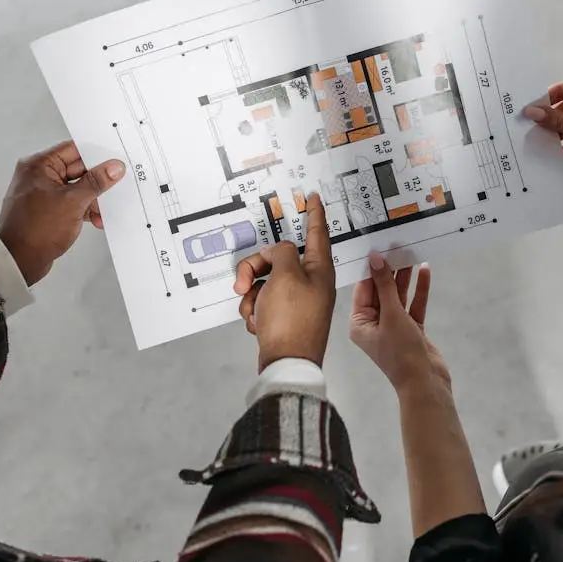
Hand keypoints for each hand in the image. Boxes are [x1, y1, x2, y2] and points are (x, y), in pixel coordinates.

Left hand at [0, 141, 124, 286]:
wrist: (18, 261)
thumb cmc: (37, 229)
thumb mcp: (73, 202)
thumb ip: (96, 182)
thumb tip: (114, 167)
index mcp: (39, 165)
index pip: (73, 149)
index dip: (96, 154)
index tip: (116, 160)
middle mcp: (39, 175)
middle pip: (77, 169)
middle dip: (97, 182)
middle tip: (116, 188)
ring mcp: (43, 193)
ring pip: (77, 188)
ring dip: (93, 199)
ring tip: (103, 213)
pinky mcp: (47, 209)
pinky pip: (71, 202)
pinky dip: (84, 209)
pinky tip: (96, 220)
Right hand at [234, 192, 335, 370]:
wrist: (285, 363)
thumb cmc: (291, 319)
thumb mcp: (286, 275)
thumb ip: (282, 253)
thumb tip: (278, 253)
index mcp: (319, 270)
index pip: (317, 233)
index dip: (314, 213)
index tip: (314, 197)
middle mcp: (311, 283)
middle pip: (279, 258)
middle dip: (256, 268)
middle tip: (243, 283)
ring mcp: (297, 301)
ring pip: (265, 281)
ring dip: (252, 294)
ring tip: (254, 312)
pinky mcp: (284, 317)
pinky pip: (263, 302)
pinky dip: (255, 310)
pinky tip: (258, 324)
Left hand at [349, 253, 449, 394]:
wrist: (425, 383)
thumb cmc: (401, 351)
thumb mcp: (391, 315)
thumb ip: (385, 285)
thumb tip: (375, 258)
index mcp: (359, 323)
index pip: (363, 289)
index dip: (371, 268)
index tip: (377, 245)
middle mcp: (373, 323)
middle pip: (381, 290)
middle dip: (389, 270)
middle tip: (397, 245)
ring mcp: (394, 327)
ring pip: (398, 296)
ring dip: (405, 277)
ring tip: (411, 253)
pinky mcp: (412, 330)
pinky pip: (413, 305)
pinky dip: (419, 290)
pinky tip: (425, 271)